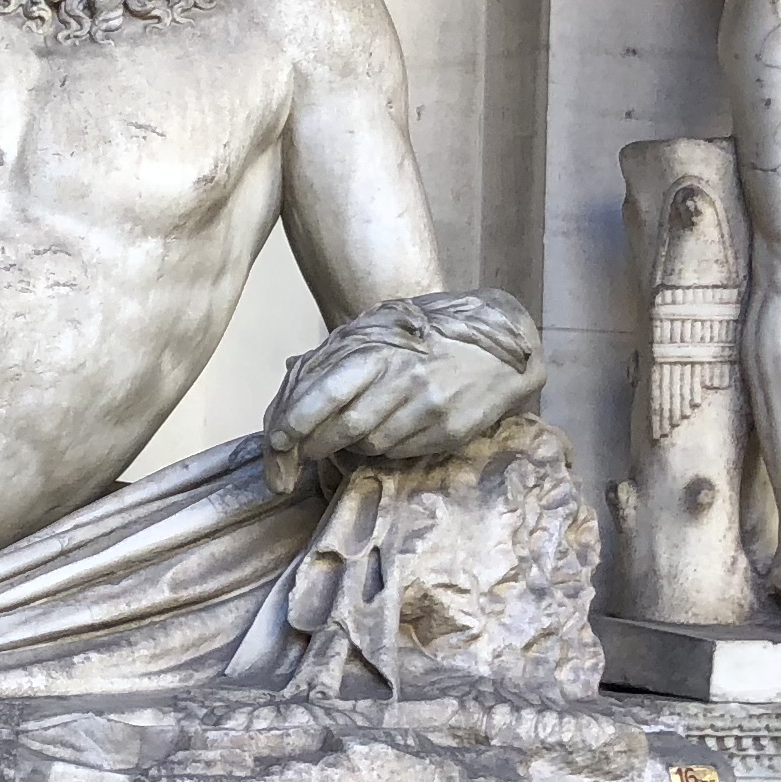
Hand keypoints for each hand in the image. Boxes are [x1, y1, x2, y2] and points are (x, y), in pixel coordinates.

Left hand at [260, 299, 542, 493]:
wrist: (502, 345)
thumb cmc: (429, 334)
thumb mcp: (383, 329)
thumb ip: (339, 354)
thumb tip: (292, 377)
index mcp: (381, 349)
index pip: (325, 391)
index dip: (296, 421)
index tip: (278, 440)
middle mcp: (405, 378)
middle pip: (344, 427)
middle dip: (315, 444)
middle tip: (302, 451)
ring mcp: (429, 407)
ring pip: (370, 445)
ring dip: (350, 446)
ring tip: (349, 435)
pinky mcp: (450, 431)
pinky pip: (400, 452)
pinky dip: (383, 449)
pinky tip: (386, 433)